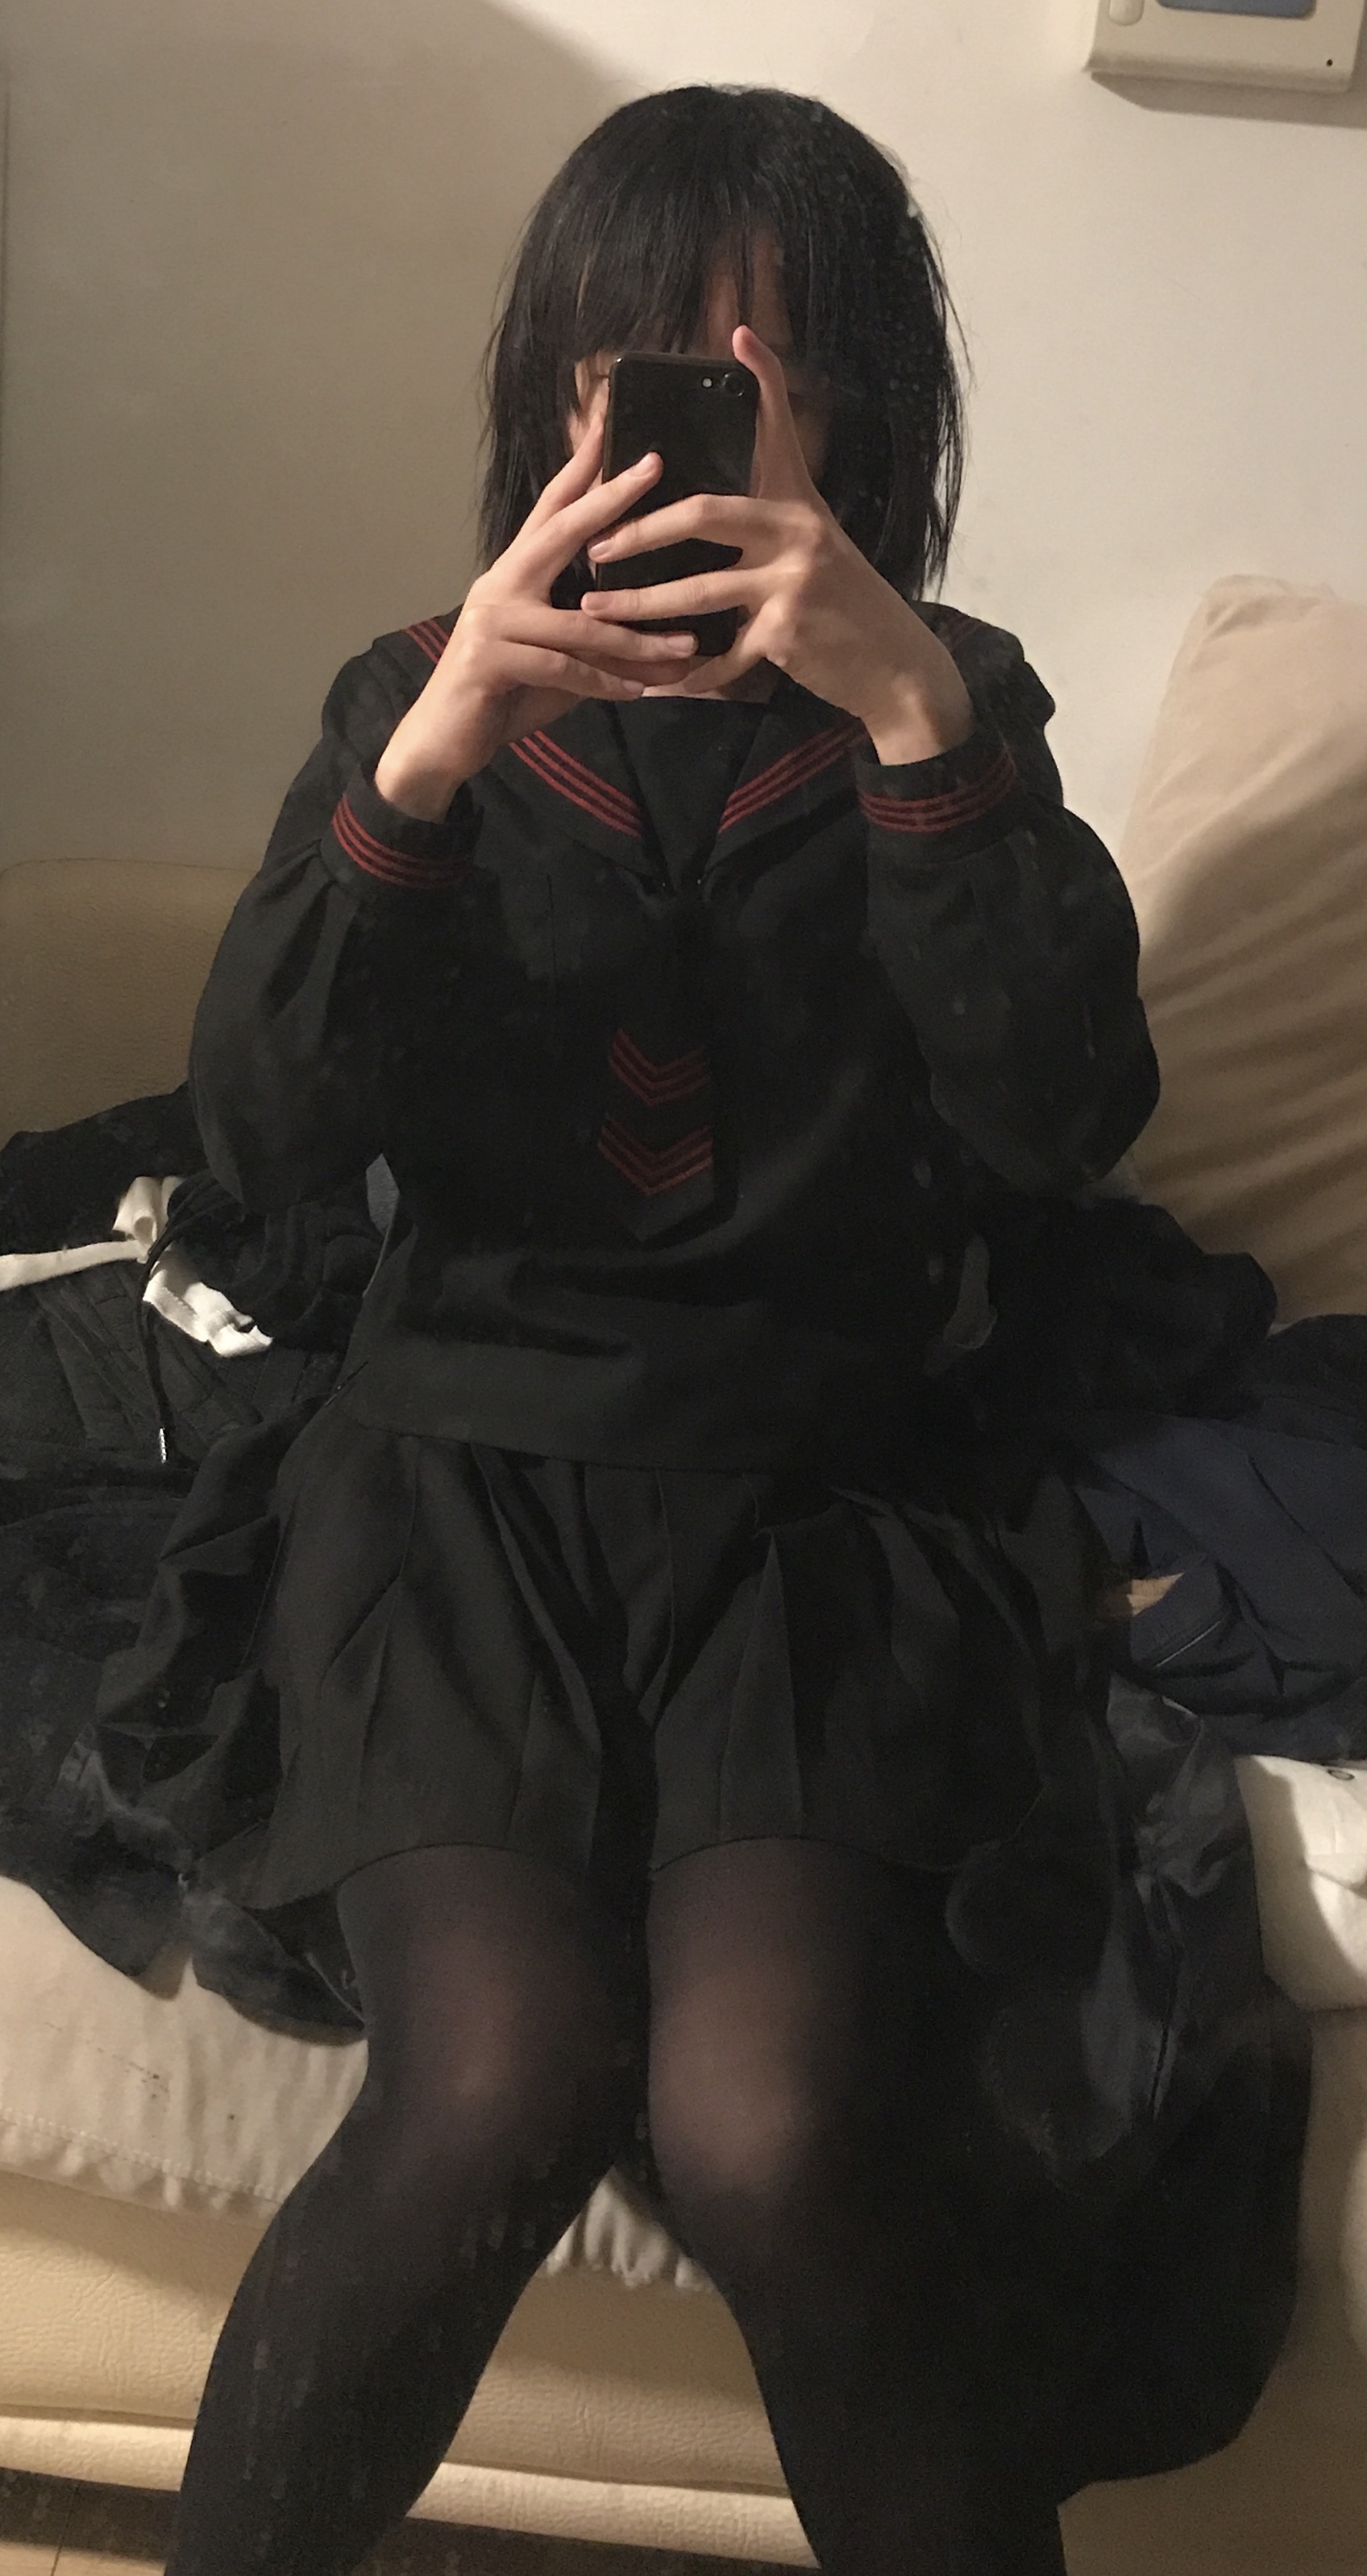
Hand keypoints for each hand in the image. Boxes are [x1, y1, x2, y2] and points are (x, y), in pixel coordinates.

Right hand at [373, 412, 697, 818]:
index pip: (550, 509)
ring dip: (638, 640)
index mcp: (515, 574)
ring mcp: (492, 620)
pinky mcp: (490, 660)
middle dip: (610, 498)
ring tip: (686, 646)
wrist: (440, 743)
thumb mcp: (554, 658)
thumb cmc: (501, 697)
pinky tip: (638, 694)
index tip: (608, 423)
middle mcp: (500, 584)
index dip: (579, 467)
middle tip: (654, 467)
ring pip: (580, 621)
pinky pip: (561, 668)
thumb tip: (652, 629)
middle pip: (560, 531)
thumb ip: (590, 634)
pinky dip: (603, 683)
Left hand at [581, 325, 975, 762]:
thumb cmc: (845, 604)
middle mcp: (797, 531)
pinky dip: (685, 674)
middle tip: (596, 544)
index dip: (765, 379)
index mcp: (799, 502)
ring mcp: (792, 581)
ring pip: (699, 590)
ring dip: (640, 605)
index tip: (739, 336)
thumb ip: (771, 522)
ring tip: (595, 609)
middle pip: (704, 513)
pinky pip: (721, 655)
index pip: (779, 428)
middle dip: (641, 529)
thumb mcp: (819, 546)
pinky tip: (652, 682)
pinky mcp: (787, 633)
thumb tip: (712, 511)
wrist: (895, 662)